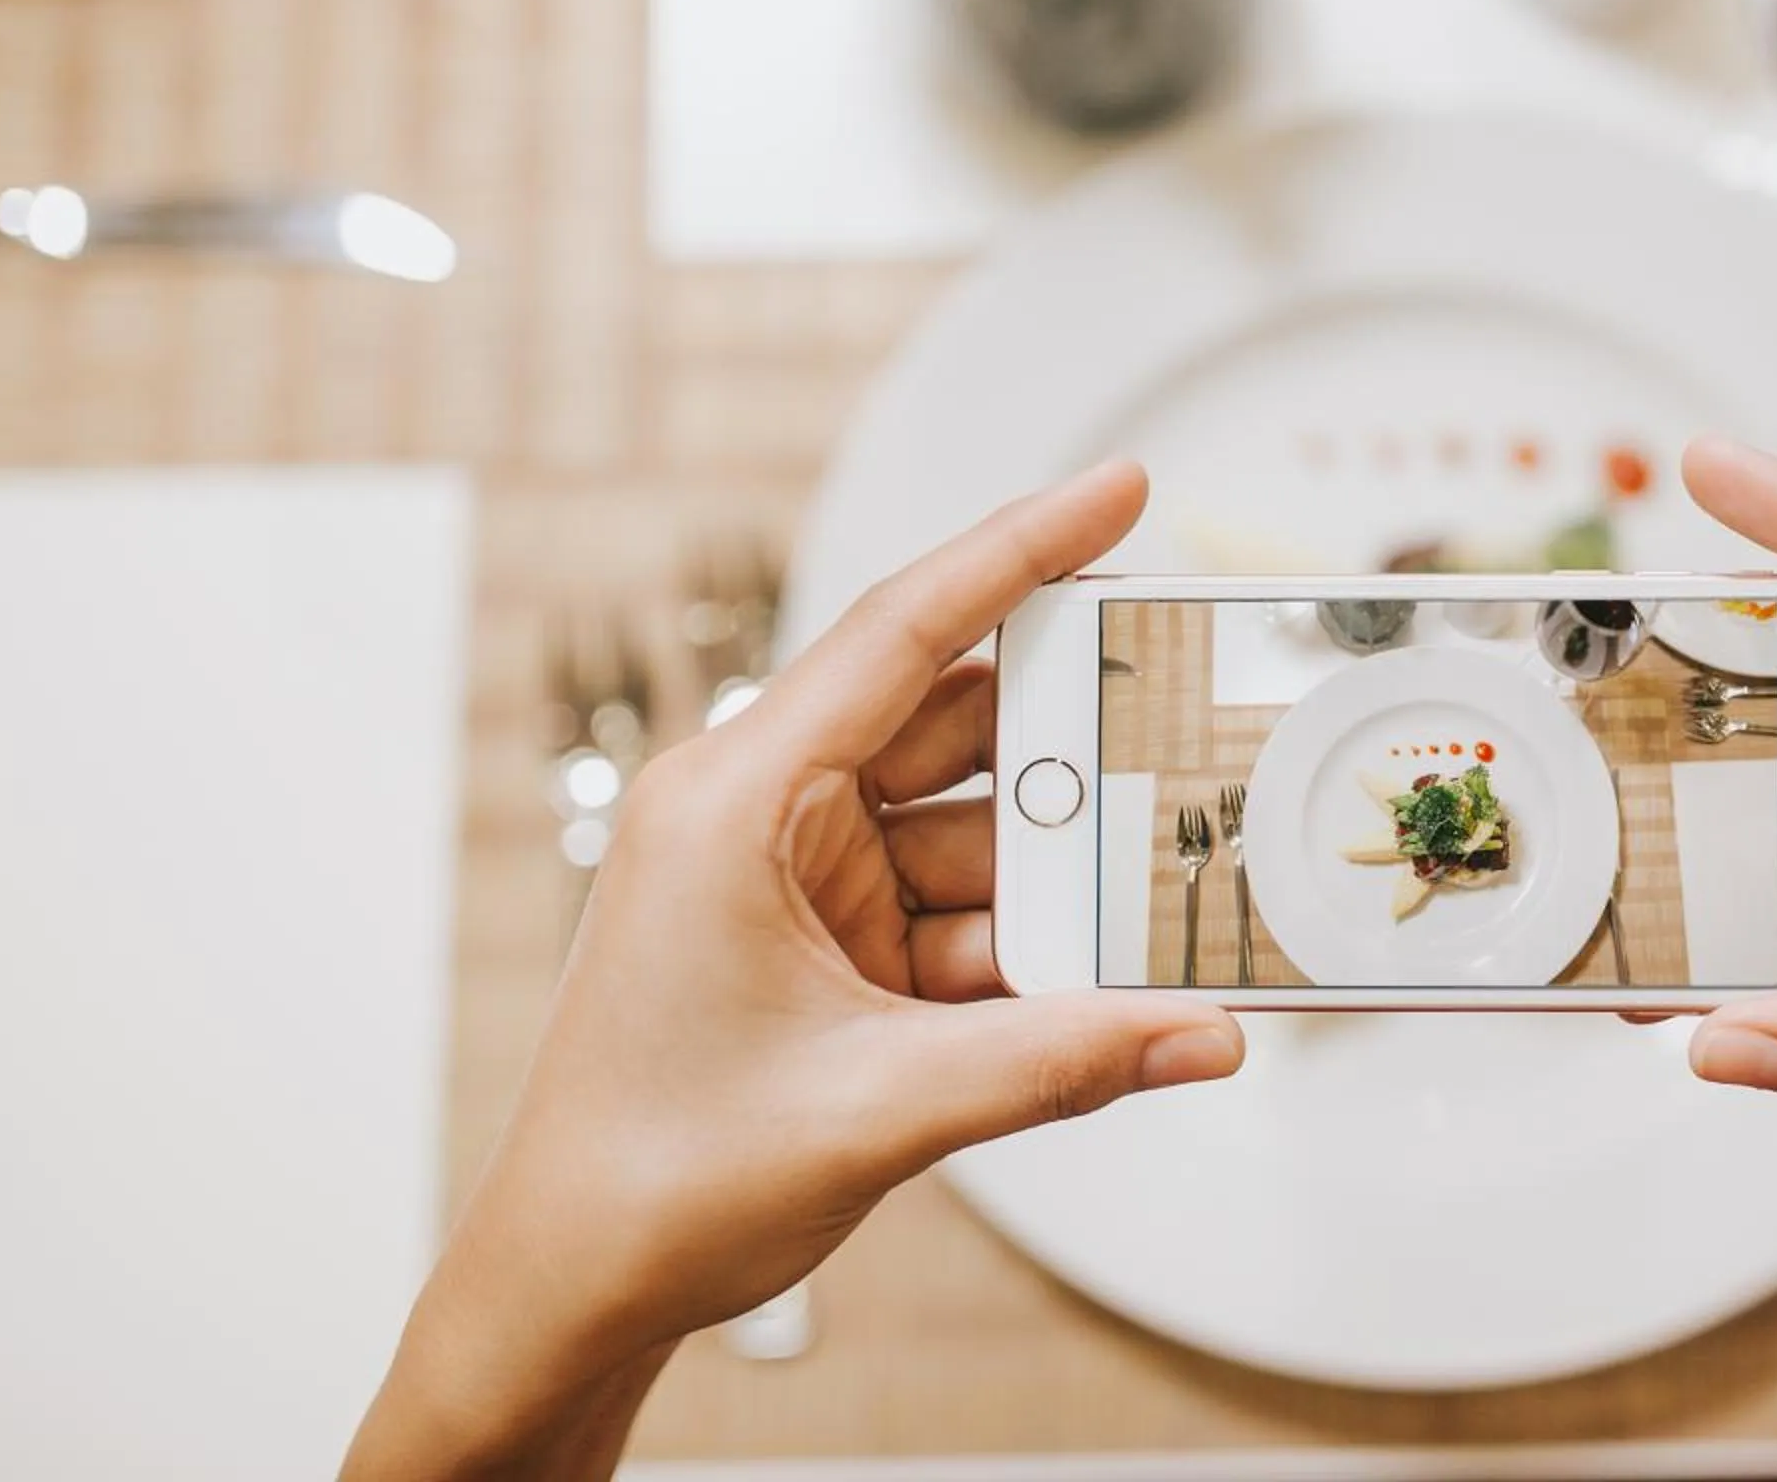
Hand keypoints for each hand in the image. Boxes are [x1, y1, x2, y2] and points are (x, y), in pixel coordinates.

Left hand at [348, 463, 1240, 1478]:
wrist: (571, 1289)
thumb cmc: (654, 1176)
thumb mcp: (878, 1109)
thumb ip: (1057, 1062)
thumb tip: (1205, 1036)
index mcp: (734, 800)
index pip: (903, 632)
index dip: (1020, 548)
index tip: (1121, 487)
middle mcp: (764, 815)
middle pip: (961, 726)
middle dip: (1083, 735)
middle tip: (1203, 716)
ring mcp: (800, 882)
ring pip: (978, 830)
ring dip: (1068, 866)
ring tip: (1184, 878)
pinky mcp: (831, 947)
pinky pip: (965, 912)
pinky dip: (1035, 942)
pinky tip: (1113, 973)